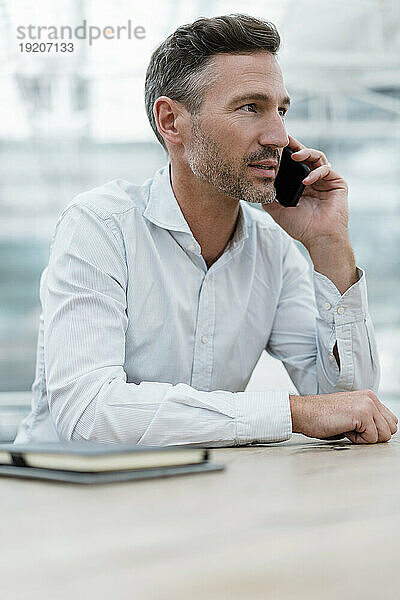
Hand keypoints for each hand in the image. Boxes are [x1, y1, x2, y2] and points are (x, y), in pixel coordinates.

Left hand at [262, 134, 348, 251]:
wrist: (319, 238)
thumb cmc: (301, 227)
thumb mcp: (278, 211)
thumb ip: (269, 197)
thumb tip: (257, 186)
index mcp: (301, 185)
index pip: (293, 164)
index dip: (285, 155)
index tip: (273, 146)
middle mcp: (314, 180)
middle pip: (305, 156)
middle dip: (295, 146)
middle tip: (284, 139)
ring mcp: (326, 181)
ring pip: (317, 157)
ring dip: (305, 153)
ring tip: (294, 155)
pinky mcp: (337, 183)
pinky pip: (326, 169)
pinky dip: (316, 172)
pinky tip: (306, 180)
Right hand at [289, 390, 397, 443]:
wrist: (303, 413)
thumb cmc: (320, 416)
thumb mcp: (349, 414)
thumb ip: (367, 419)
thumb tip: (379, 433)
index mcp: (368, 397)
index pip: (390, 421)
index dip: (375, 431)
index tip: (358, 429)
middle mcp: (370, 398)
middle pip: (391, 428)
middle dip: (374, 435)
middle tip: (352, 430)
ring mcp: (367, 405)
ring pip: (384, 435)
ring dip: (366, 438)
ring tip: (348, 429)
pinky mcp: (363, 414)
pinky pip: (372, 438)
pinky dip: (358, 440)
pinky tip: (344, 429)